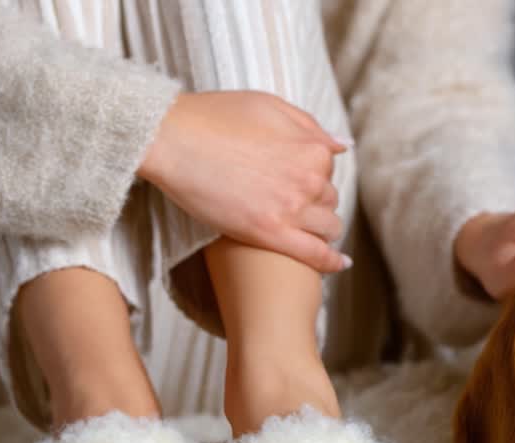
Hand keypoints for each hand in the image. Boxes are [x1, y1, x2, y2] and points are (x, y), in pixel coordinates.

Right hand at [138, 91, 350, 273]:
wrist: (171, 140)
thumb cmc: (214, 117)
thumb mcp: (269, 106)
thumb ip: (310, 126)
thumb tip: (344, 146)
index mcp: (312, 149)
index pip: (328, 170)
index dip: (311, 174)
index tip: (294, 178)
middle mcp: (309, 179)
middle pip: (329, 200)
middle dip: (316, 202)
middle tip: (292, 203)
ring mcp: (291, 209)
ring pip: (328, 228)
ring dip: (324, 230)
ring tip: (313, 233)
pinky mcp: (270, 234)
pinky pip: (315, 255)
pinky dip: (331, 262)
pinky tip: (339, 264)